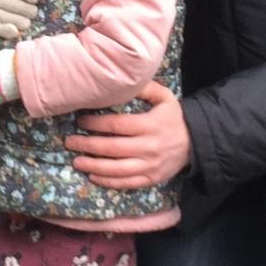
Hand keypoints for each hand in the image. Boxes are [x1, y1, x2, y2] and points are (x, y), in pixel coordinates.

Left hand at [66, 82, 190, 189]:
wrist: (195, 142)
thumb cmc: (174, 118)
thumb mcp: (165, 97)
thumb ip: (145, 88)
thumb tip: (123, 81)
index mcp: (150, 125)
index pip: (118, 126)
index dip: (97, 124)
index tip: (81, 121)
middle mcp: (149, 147)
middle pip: (113, 148)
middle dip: (88, 145)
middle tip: (70, 141)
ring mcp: (150, 166)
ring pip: (117, 169)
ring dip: (94, 166)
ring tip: (77, 161)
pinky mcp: (151, 179)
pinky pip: (126, 183)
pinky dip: (108, 182)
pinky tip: (93, 176)